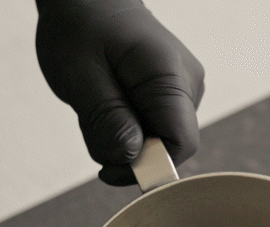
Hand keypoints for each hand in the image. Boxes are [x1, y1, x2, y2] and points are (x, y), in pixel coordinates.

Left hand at [35, 0, 204, 184]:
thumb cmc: (80, 27)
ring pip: (155, 143)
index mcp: (171, 76)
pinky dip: (122, 128)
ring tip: (97, 103)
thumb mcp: (80, 74)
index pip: (181, 144)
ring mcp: (184, 92)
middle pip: (167, 148)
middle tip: (91, 118)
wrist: (88, 0)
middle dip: (125, 149)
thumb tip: (131, 157)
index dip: (147, 166)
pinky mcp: (172, 98)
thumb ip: (107, 117)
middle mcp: (189, 86)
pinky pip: (150, 132)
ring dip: (119, 138)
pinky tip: (108, 103)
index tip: (106, 167)